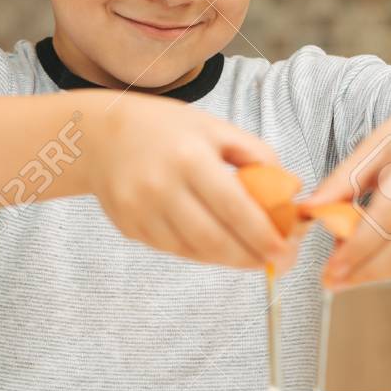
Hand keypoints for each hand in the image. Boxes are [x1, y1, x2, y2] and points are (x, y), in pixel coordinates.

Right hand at [86, 92, 290, 269]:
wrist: (100, 136)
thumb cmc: (166, 129)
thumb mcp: (214, 128)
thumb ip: (255, 155)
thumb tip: (290, 190)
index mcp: (189, 158)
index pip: (234, 208)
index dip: (263, 236)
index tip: (285, 251)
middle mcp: (161, 187)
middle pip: (214, 239)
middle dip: (251, 258)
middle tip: (275, 263)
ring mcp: (141, 211)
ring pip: (194, 251)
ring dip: (228, 260)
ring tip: (251, 256)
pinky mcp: (129, 227)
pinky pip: (173, 250)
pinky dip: (201, 253)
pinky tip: (218, 247)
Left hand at [299, 99, 390, 288]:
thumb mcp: (375, 144)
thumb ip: (343, 180)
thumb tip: (309, 210)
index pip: (388, 216)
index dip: (358, 247)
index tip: (331, 268)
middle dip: (367, 269)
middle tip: (333, 282)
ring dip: (381, 272)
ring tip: (348, 279)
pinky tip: (374, 268)